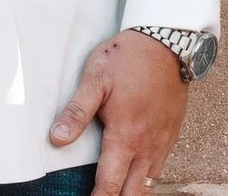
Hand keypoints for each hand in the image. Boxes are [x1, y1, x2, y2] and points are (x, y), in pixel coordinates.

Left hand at [50, 30, 187, 194]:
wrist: (166, 46)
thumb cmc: (127, 60)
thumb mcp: (94, 81)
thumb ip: (76, 113)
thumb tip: (56, 139)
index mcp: (126, 137)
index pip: (110, 183)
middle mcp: (148, 147)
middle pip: (133, 192)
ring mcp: (163, 143)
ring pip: (149, 183)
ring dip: (132, 193)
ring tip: (115, 192)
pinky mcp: (171, 136)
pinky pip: (160, 169)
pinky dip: (147, 180)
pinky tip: (135, 177)